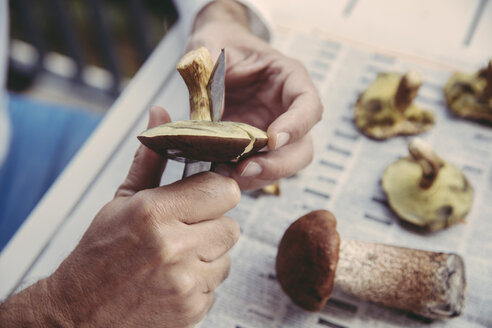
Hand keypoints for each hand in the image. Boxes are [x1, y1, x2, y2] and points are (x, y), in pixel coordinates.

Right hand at [0, 106, 240, 327]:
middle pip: (232, 225)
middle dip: (213, 224)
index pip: (224, 189)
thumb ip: (149, 159)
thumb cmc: (99, 255)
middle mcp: (174, 246)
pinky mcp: (193, 309)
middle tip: (187, 229)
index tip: (205, 196)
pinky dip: (201, 281)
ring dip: (208, 255)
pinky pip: (217, 285)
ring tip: (176, 256)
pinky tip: (174, 279)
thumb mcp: (121, 201)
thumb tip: (160, 114)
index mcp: (154, 212)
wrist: (78, 314)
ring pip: (227, 256)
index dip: (216, 192)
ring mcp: (185, 281)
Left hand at [187, 1, 322, 189]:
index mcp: (288, 79)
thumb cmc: (220, 44)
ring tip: (225, 174)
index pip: (308, 105)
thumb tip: (202, 103)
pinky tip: (218, 175)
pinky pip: (257, 172)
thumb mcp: (209, 45)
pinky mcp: (255, 149)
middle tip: (246, 169)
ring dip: (258, 177)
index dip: (297, 126)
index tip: (272, 140)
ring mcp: (273, 134)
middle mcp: (287, 111)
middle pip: (302, 148)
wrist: (214, 54)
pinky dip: (242, 180)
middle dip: (278, 164)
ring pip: (282, 166)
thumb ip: (205, 66)